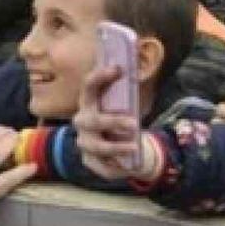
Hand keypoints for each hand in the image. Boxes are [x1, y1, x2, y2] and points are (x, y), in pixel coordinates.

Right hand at [72, 66, 145, 180]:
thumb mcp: (123, 101)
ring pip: (97, 146)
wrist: (114, 145)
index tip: (119, 68)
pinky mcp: (89, 161)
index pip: (89, 86)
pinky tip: (129, 167)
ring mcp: (84, 142)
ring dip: (116, 147)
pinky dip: (116, 169)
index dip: (100, 76)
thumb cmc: (118, 117)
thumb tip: (142, 56)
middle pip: (93, 121)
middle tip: (133, 124)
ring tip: (135, 148)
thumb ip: (128, 86)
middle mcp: (82, 121)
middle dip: (112, 121)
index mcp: (89, 102)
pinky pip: (101, 167)